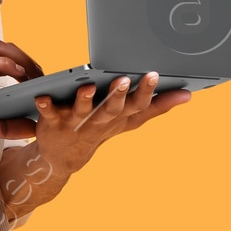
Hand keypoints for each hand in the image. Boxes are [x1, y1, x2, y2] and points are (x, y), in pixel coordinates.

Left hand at [0, 72, 191, 219]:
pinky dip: (45, 106)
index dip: (147, 92)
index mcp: (119, 118)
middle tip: (125, 79)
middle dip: (119, 95)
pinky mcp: (53, 122)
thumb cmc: (101, 129)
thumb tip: (188, 95)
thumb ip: (158, 106)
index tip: (155, 74)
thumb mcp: (131, 120)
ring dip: (86, 99)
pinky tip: (42, 96)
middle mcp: (100, 121)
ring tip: (88, 86)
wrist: (64, 156)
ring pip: (83, 110)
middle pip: (112, 109)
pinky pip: (49, 114)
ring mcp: (77, 123)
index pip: (137, 106)